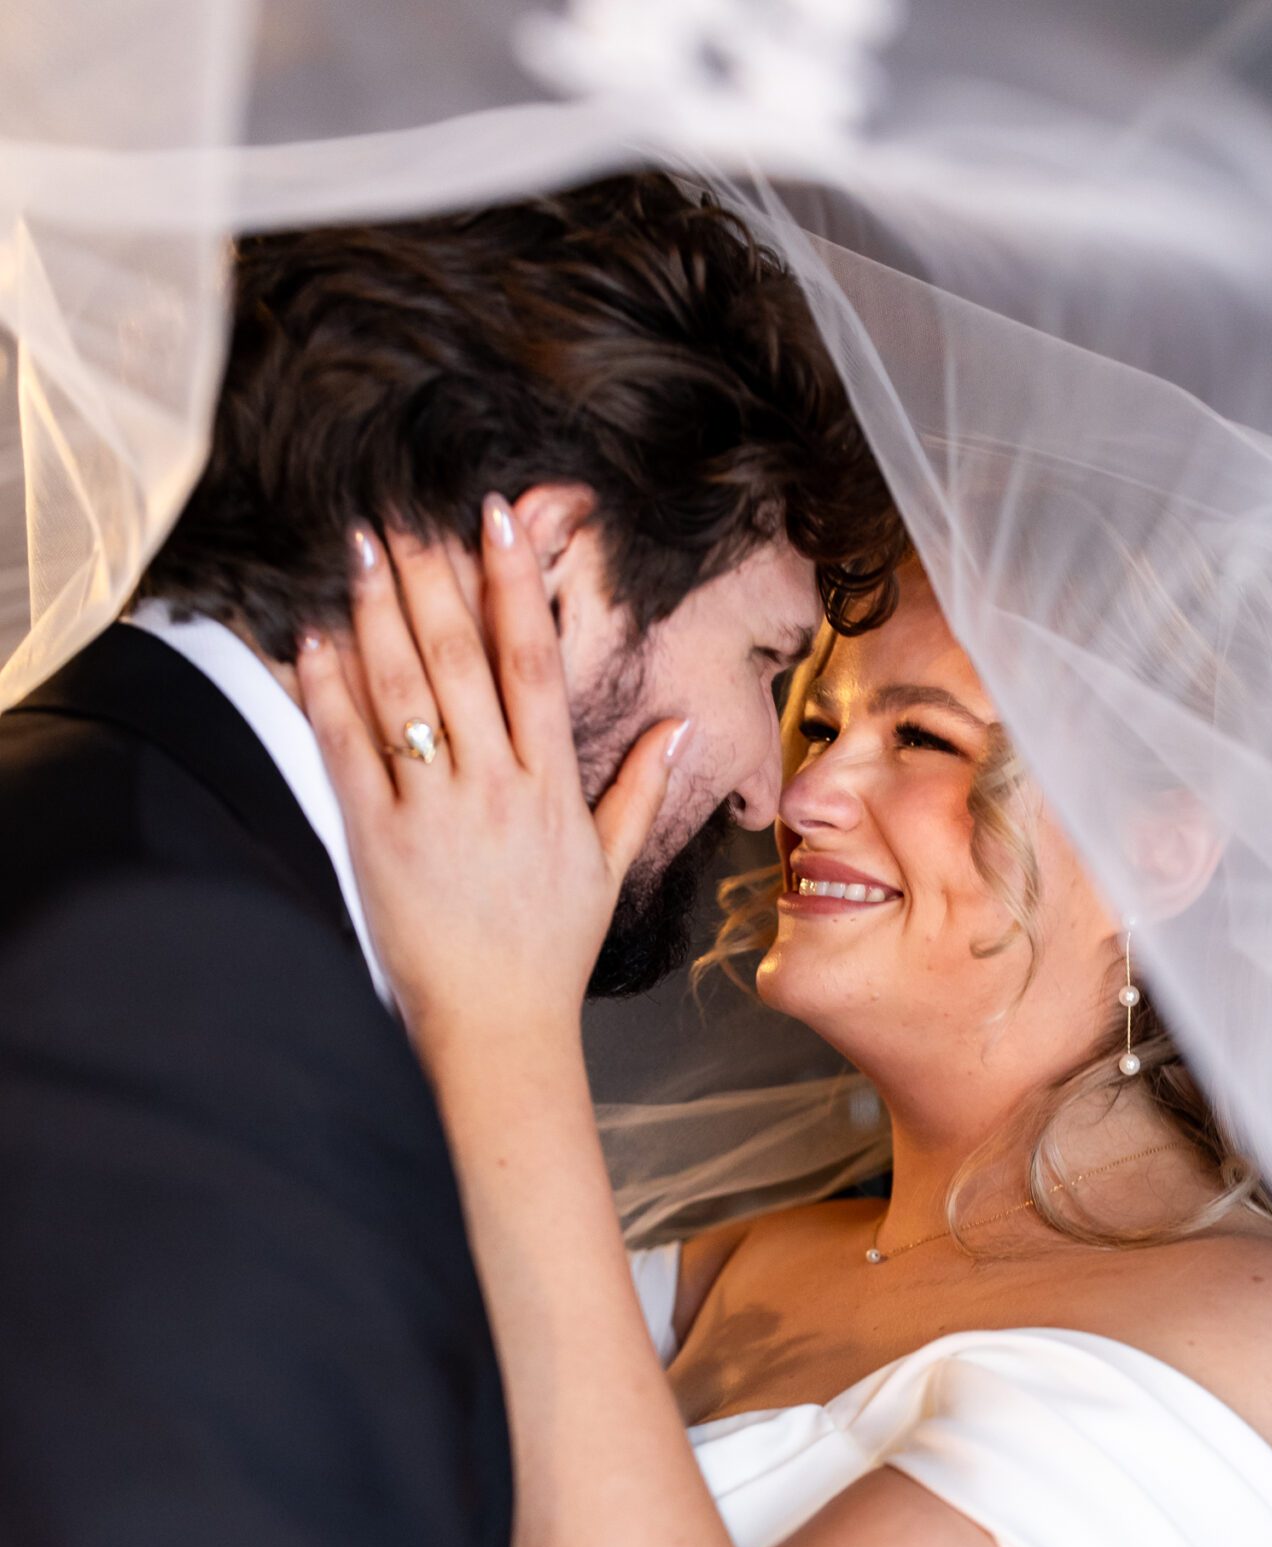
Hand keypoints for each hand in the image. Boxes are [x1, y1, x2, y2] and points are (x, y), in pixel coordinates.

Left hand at [296, 501, 691, 1058]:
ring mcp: (436, 814)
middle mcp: (496, 790)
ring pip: (405, 691)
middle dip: (431, 577)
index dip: (511, 584)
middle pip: (461, 659)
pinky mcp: (380, 843)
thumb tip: (678, 728)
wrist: (500, 1030)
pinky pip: (350, 750)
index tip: (493, 521)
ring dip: (378, 612)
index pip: (531, 663)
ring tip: (361, 548)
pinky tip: (314, 637)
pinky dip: (329, 689)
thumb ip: (638, 789)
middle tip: (403, 512)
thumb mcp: (610, 869)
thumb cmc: (550, 952)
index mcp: (552, 788)